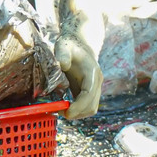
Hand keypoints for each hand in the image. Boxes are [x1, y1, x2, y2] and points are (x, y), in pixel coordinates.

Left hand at [55, 0, 108, 120]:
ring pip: (91, 108)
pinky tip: (64, 106)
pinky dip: (77, 110)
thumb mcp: (64, 46)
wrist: (79, 42)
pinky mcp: (89, 92)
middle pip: (92, 106)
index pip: (89, 94)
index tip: (66, 112)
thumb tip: (62, 65)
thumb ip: (63, 55)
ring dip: (77, 113)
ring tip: (60, 109)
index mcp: (92, 73)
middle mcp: (97, 82)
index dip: (79, 106)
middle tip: (59, 111)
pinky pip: (87, 106)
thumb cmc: (70, 45)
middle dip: (76, 113)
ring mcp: (94, 88)